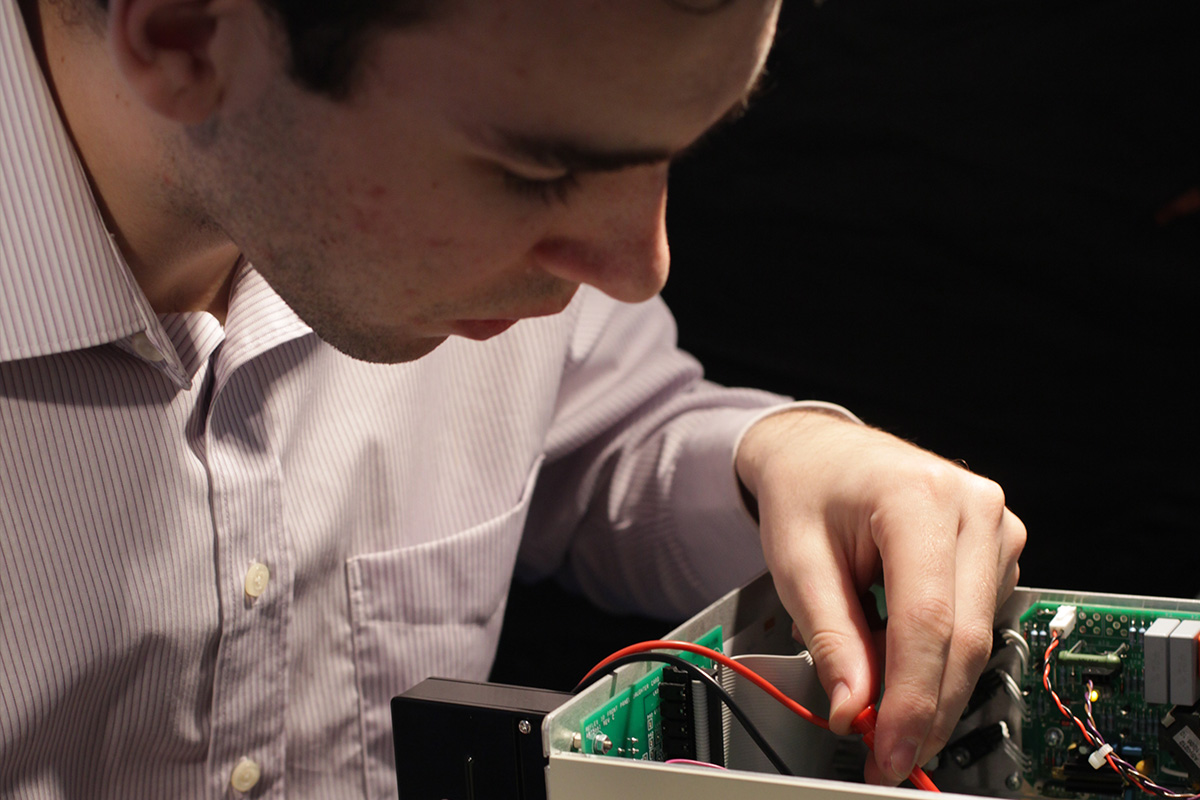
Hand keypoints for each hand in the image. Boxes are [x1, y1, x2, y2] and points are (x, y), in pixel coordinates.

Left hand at [735, 408, 1024, 784]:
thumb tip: (857, 710)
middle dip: (926, 709)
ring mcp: (997, 526)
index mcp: (919, 497)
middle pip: (964, 638)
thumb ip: (831, 638)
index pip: (927, 620)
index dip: (911, 698)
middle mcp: (973, 507)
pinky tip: (900, 657)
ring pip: (977, 638)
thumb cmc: (807, 491)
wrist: (822, 451)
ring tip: (877, 694)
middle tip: (888, 754)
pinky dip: (940, 656)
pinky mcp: (999, 548)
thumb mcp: (797, 562)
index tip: (889, 747)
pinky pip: (979, 621)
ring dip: (931, 685)